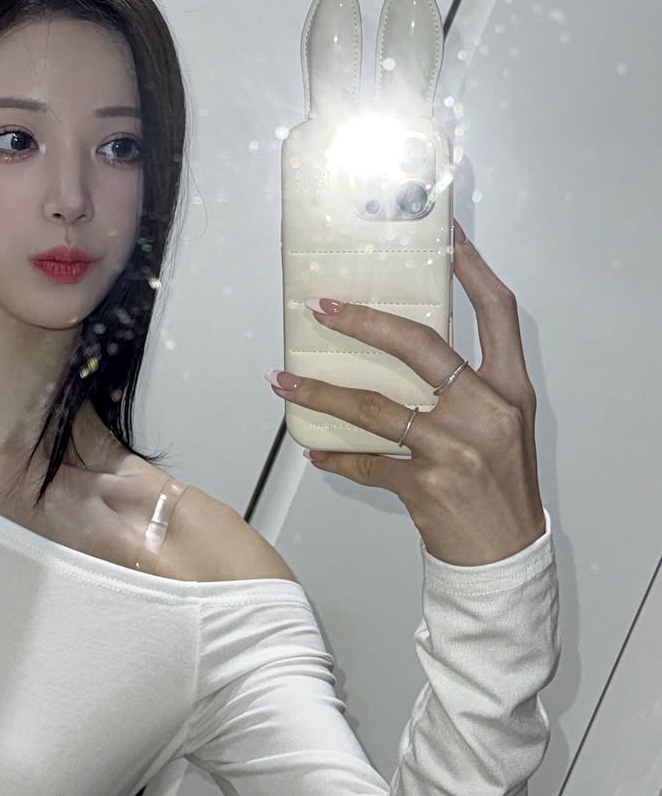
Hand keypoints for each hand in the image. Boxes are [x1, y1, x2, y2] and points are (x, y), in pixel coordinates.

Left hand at [267, 220, 545, 565]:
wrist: (505, 558)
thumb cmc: (500, 488)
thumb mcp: (501, 426)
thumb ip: (467, 386)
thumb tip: (403, 349)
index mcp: (510, 390)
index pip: (498, 312)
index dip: (473, 268)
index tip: (445, 236)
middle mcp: (486, 411)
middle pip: (419, 346)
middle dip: (364, 321)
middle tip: (320, 308)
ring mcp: (456, 448)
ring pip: (373, 407)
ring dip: (320, 393)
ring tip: (284, 381)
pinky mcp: (426, 485)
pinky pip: (366, 462)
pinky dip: (336, 457)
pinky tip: (316, 451)